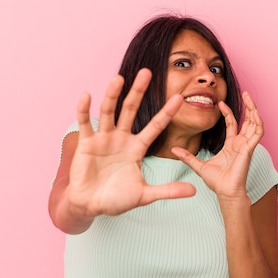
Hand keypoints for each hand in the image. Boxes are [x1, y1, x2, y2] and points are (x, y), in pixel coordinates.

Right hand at [66, 69, 195, 216]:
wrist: (91, 206)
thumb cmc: (116, 199)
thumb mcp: (145, 195)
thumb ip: (168, 191)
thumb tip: (194, 191)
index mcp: (136, 148)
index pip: (155, 126)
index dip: (167, 113)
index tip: (180, 97)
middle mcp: (121, 138)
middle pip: (130, 110)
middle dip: (138, 92)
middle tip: (147, 72)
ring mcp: (103, 138)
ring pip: (109, 112)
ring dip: (112, 95)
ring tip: (118, 78)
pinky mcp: (86, 143)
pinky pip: (85, 123)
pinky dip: (84, 110)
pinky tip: (87, 95)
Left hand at [171, 92, 263, 200]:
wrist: (225, 193)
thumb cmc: (217, 182)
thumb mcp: (198, 165)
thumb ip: (188, 156)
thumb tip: (174, 149)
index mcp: (232, 145)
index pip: (233, 124)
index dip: (228, 112)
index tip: (220, 103)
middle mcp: (241, 143)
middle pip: (248, 120)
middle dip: (248, 106)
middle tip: (245, 92)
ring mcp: (246, 146)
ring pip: (255, 124)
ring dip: (254, 110)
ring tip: (250, 98)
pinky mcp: (249, 150)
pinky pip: (257, 134)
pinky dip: (257, 123)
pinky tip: (254, 114)